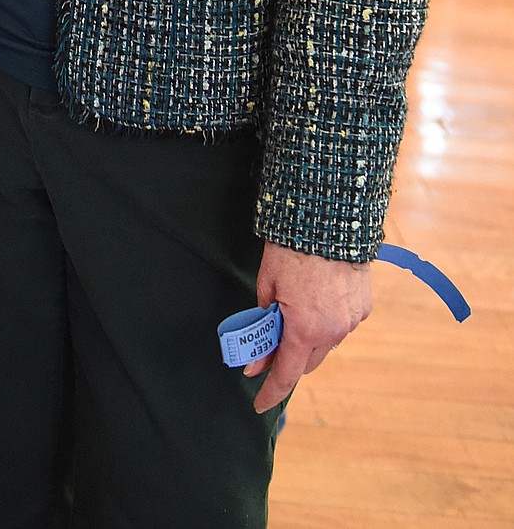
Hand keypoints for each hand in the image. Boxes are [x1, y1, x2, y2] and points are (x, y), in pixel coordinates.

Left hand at [245, 240, 371, 411]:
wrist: (330, 219)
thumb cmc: (291, 250)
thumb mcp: (267, 285)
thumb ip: (264, 324)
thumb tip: (257, 356)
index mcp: (305, 329)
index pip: (286, 374)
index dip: (271, 391)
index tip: (259, 402)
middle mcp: (333, 332)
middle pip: (307, 362)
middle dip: (289, 358)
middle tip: (271, 344)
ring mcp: (351, 321)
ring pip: (326, 343)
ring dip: (310, 338)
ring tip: (296, 310)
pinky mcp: (363, 308)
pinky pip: (342, 324)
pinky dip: (328, 321)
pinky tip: (318, 299)